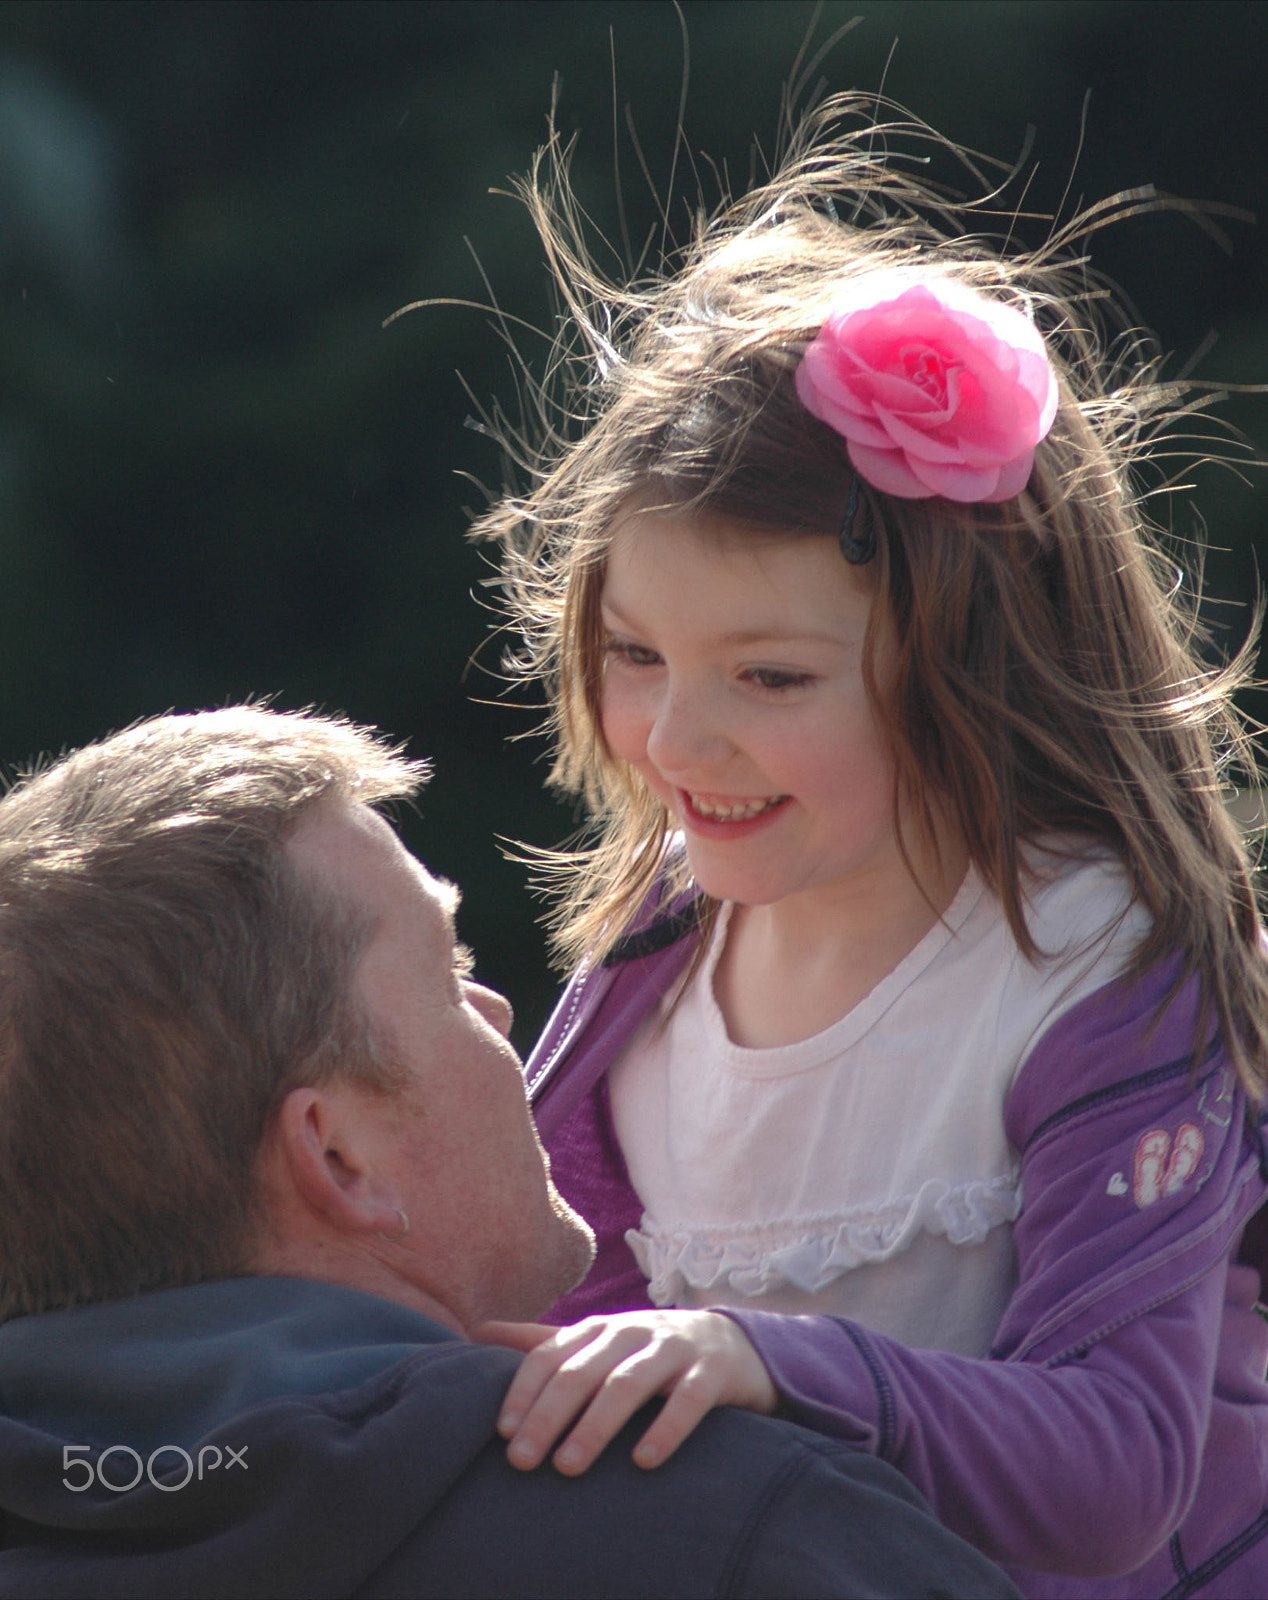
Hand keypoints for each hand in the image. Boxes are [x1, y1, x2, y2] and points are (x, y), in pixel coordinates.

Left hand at [472, 1310, 776, 1475]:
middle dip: (548, 1415)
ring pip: (629, 1383)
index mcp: (599, 1329)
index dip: (524, 1390)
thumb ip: (542, 1342)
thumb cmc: (648, 1351)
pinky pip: (688, 1400)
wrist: (733, 1342)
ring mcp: (674, 1348)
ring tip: (569, 1465)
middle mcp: (632, 1332)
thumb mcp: (598, 1342)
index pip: (551, 1354)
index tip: (502, 1432)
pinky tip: (644, 1460)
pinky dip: (666, 1427)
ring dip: (596, 1424)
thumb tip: (477, 1332)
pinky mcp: (712, 1371)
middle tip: (522, 1459)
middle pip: (582, 1371)